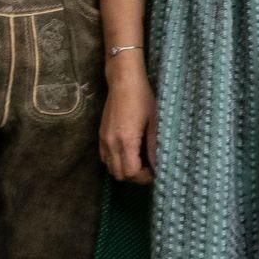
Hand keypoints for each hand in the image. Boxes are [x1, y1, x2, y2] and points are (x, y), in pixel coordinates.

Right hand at [98, 60, 155, 182]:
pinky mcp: (100, 135)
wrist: (123, 82)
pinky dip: (115, 162)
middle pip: (119, 174)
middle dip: (135, 177)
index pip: (131, 172)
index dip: (144, 177)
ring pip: (110, 168)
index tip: (154, 171)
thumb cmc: (143, 99)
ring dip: (124, 170)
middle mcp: (111, 143)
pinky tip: (127, 153)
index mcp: (126, 140)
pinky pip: (105, 157)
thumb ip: (154, 146)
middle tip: (148, 169)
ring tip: (138, 161)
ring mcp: (104, 140)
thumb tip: (158, 165)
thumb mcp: (155, 123)